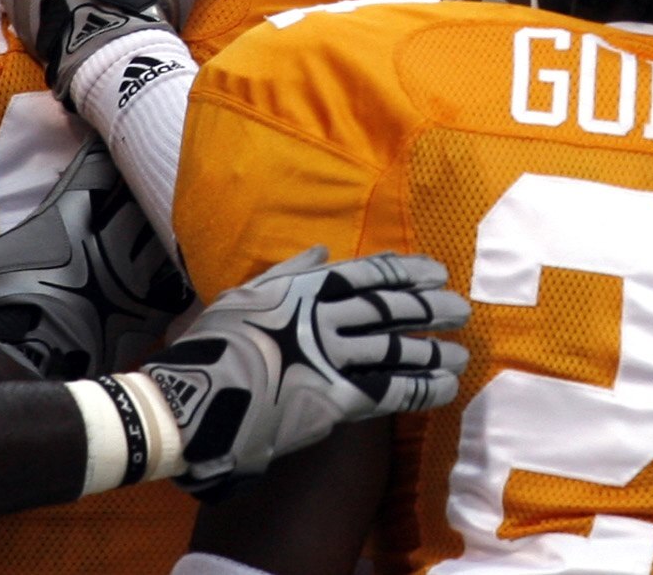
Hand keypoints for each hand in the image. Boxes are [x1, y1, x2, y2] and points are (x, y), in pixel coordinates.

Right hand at [0, 137, 189, 379]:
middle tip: (133, 164)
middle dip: (142, 172)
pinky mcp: (150, 314)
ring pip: (168, 228)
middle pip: (149, 184)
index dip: (103, 142)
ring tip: (157, 208)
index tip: (96, 134)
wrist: (7, 382)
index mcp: (75, 212)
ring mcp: (138, 275)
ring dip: (161, 217)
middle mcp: (115, 236)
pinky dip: (171, 266)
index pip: (105, 157)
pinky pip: (177, 279)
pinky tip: (162, 265)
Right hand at [152, 246, 469, 498]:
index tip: (434, 271)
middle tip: (460, 308)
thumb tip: (318, 252)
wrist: (192, 398)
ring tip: (461, 352)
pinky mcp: (335, 399)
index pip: (369, 274)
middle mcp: (326, 318)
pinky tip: (444, 388)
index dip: (406, 272)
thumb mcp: (246, 295)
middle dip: (430, 307)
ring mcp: (333, 358)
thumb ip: (288, 272)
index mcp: (307, 289)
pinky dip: (421, 389)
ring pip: (397, 349)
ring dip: (432, 350)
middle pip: (392, 309)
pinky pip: (389, 392)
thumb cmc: (212, 344)